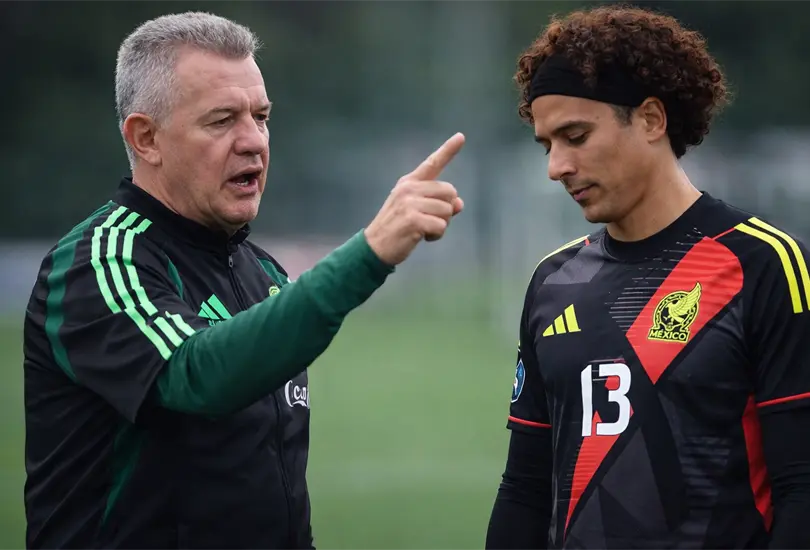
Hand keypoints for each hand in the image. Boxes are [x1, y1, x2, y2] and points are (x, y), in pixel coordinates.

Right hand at [364, 133, 464, 265]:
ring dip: (442, 225)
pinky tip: (422, 237)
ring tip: (424, 230)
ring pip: (448, 210)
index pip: (432, 163)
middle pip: (450, 192)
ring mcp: (410, 203)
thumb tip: (460, 204)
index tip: (461, 137)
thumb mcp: (416, 210)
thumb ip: (438, 204)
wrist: (375, 246)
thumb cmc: (397, 227)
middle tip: (429, 221)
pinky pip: (441, 226)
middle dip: (446, 210)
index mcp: (409, 182)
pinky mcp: (413, 219)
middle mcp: (409, 188)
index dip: (448, 150)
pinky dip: (436, 235)